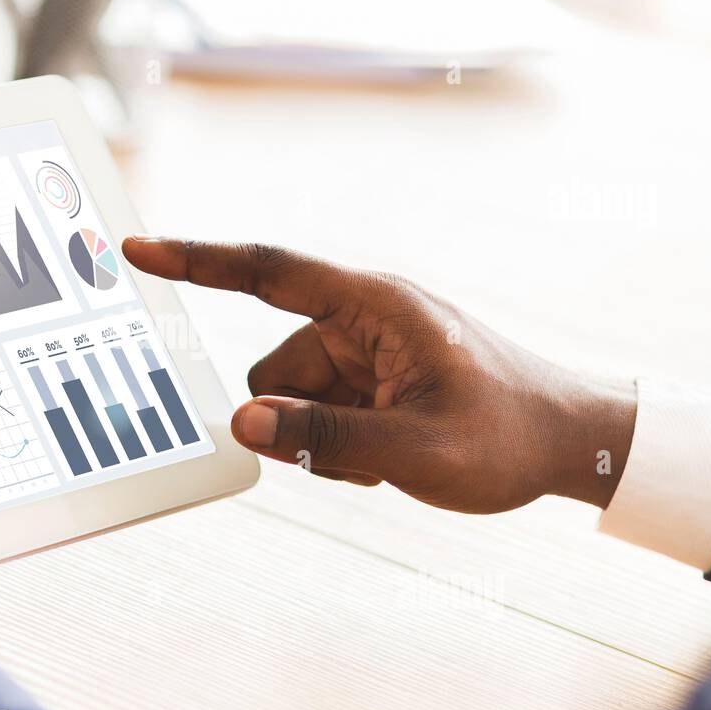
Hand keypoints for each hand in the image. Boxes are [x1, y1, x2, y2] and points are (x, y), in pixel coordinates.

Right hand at [122, 237, 636, 513]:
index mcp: (375, 306)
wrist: (571, 445)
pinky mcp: (368, 382)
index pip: (269, 273)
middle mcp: (361, 321)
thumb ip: (322, 438)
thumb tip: (241, 423)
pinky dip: (334, 447)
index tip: (139, 250)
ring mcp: (364, 353)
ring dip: (317, 440)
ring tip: (385, 458)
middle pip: (272, 367)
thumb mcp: (414, 449)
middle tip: (355, 456)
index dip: (198, 260)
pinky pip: (313, 415)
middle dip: (292, 420)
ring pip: (288, 399)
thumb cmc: (507, 436)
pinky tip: (389, 459)